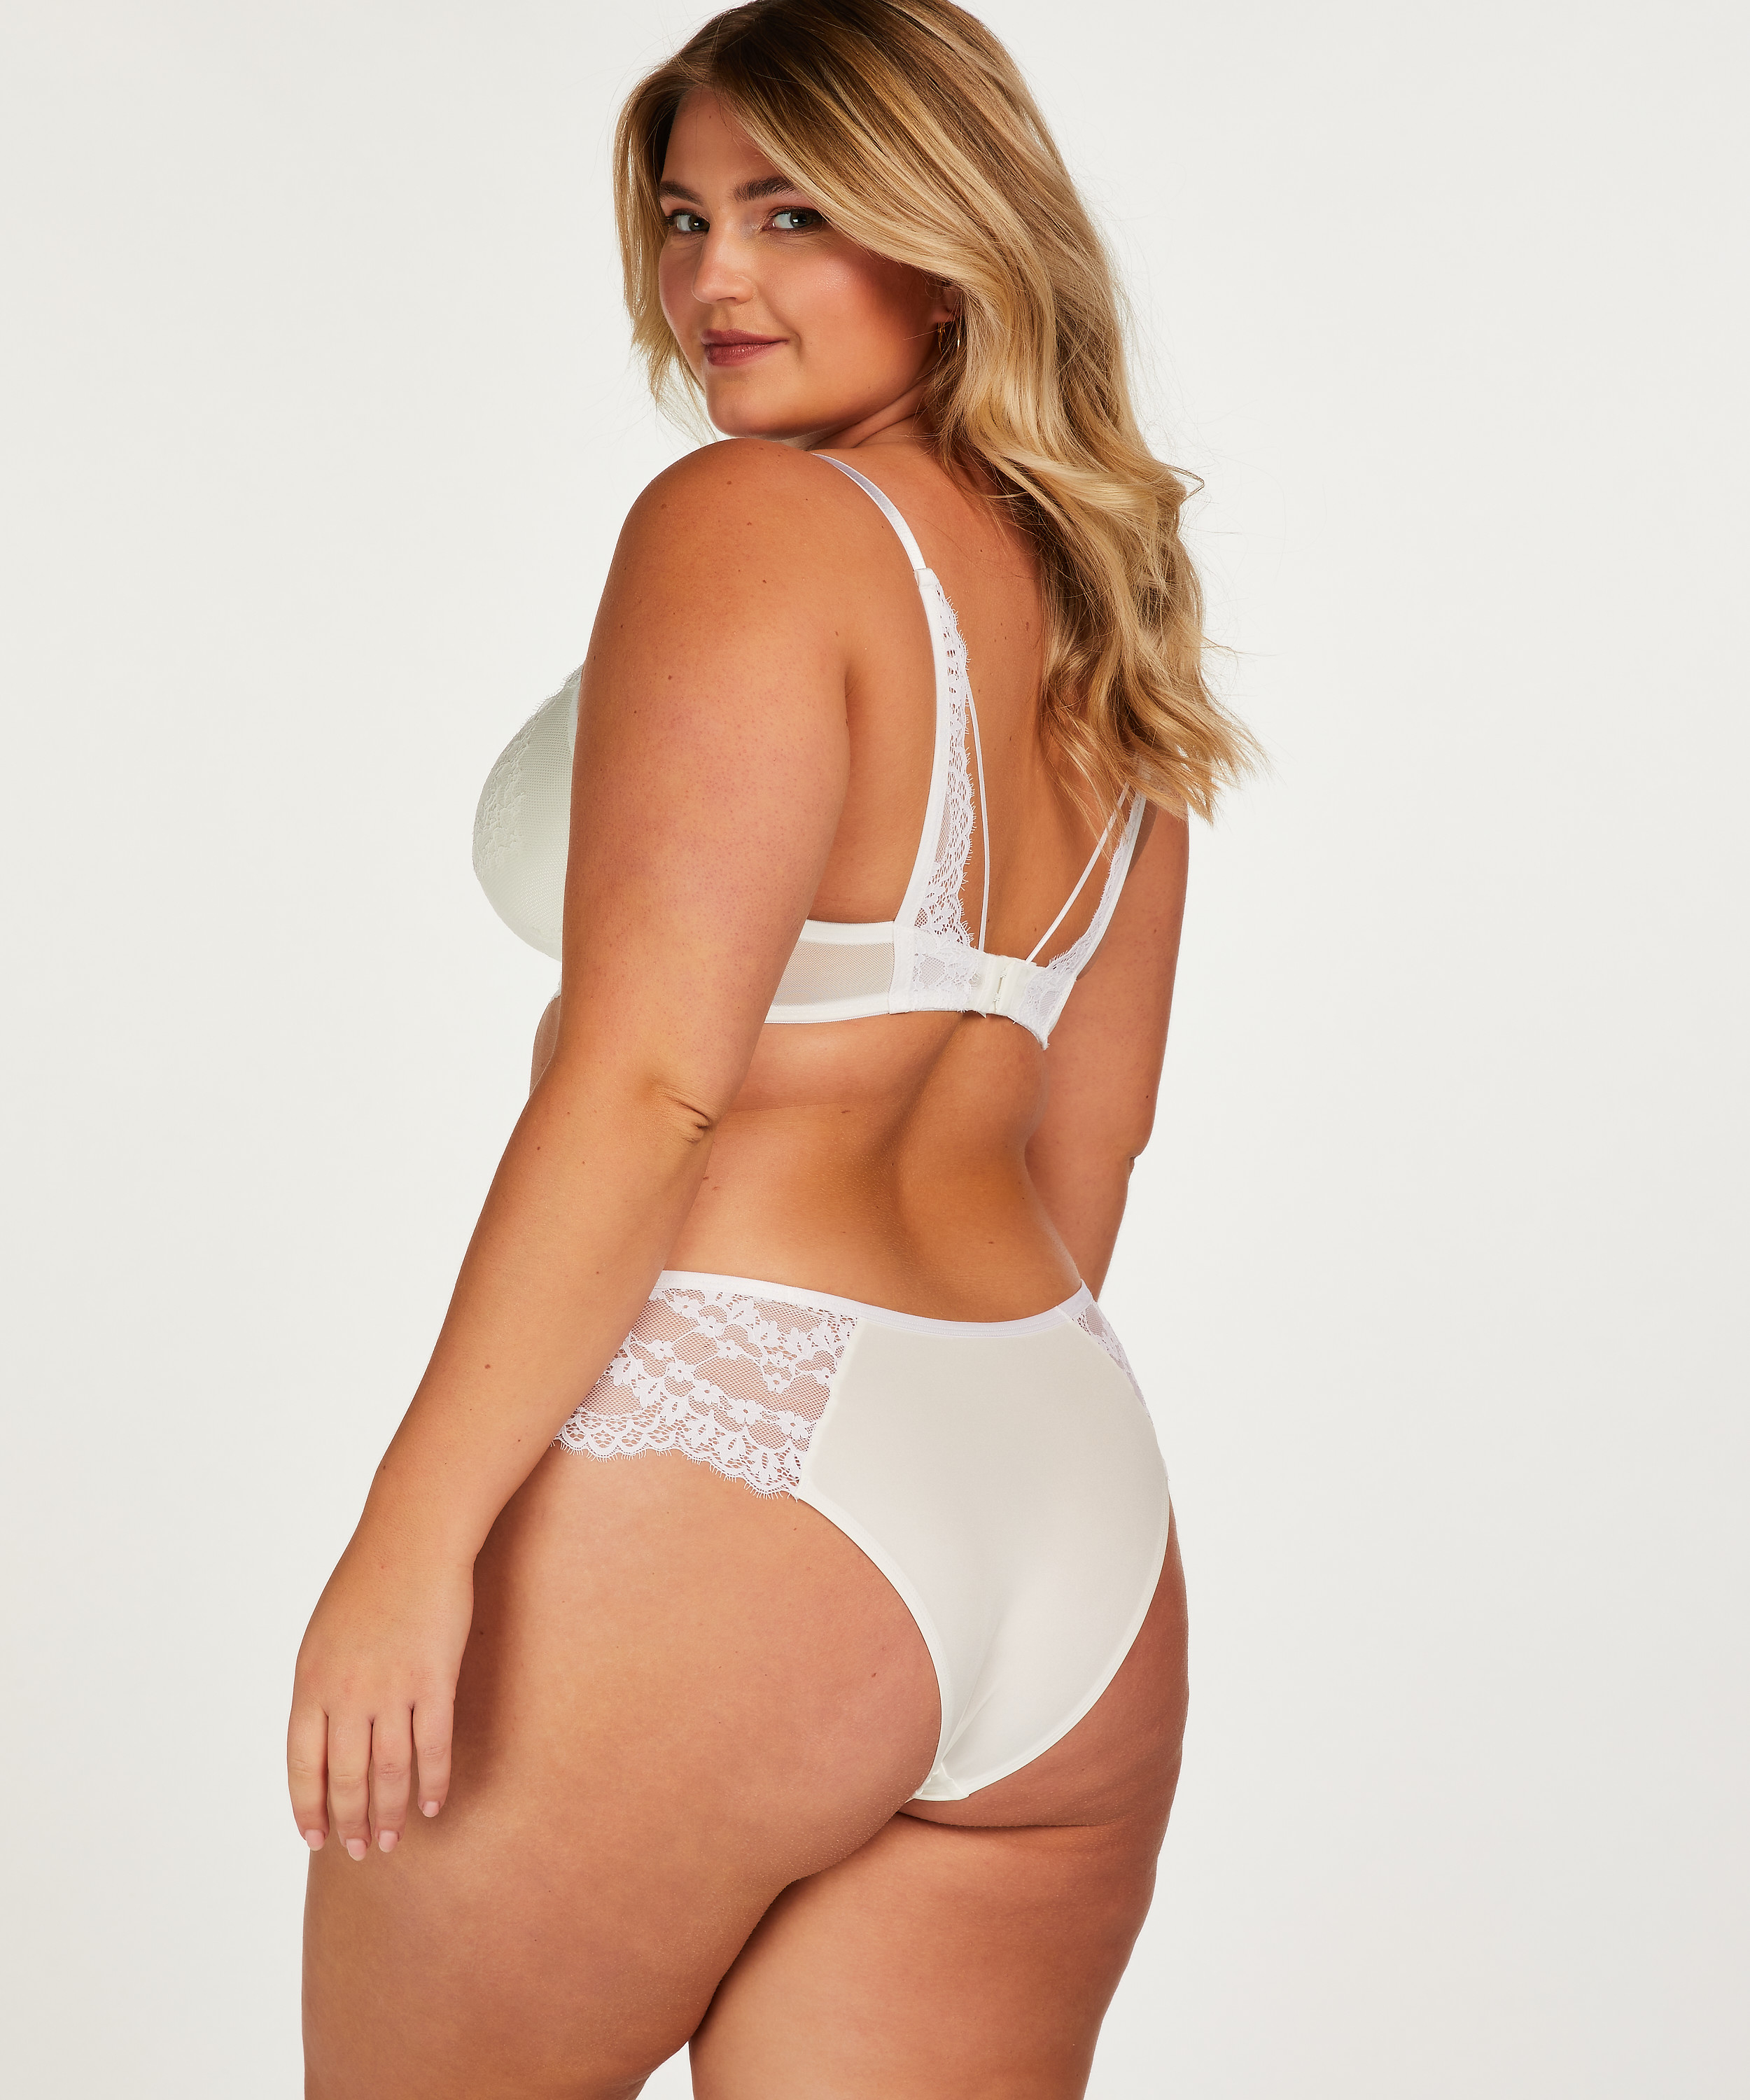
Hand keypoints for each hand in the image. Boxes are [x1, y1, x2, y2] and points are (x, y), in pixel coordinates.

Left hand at [287, 1524, 474, 1859]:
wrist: (413, 1538)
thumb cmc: (369, 1581)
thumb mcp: (323, 1636)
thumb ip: (320, 1688)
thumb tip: (323, 1737)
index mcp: (311, 1683)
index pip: (303, 1764)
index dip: (309, 1807)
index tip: (315, 1838)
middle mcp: (346, 1693)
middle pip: (346, 1777)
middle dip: (350, 1821)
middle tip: (360, 1850)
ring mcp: (392, 1687)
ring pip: (389, 1770)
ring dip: (389, 1812)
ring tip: (391, 1839)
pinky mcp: (434, 1679)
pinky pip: (432, 1745)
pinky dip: (432, 1782)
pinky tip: (432, 1804)